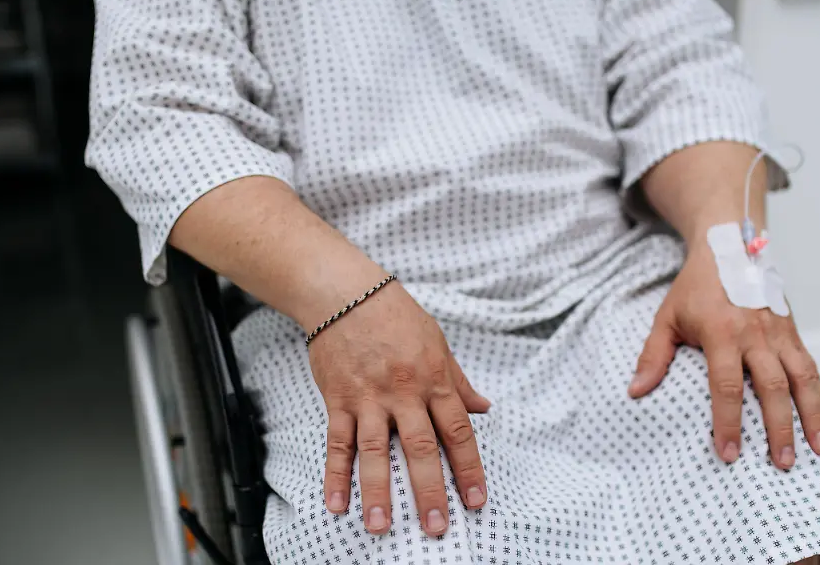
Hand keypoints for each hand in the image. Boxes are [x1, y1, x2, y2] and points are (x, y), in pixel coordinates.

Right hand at [308, 282, 490, 535]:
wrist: (347, 293)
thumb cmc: (395, 315)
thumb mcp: (437, 343)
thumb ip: (458, 381)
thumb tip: (484, 408)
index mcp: (434, 379)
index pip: (457, 432)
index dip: (468, 469)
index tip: (475, 501)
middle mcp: (404, 392)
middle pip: (420, 448)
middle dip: (429, 491)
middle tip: (435, 527)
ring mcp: (369, 397)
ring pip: (376, 451)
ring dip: (378, 491)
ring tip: (380, 526)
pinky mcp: (339, 399)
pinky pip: (337, 442)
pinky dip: (335, 474)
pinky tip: (337, 502)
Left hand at [628, 242, 819, 469]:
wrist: (728, 246)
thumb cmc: (694, 287)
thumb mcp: (666, 317)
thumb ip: (653, 356)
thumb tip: (635, 391)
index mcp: (721, 333)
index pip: (726, 385)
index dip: (727, 422)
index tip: (729, 453)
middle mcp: (755, 334)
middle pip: (772, 387)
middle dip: (778, 428)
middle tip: (780, 463)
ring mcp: (779, 332)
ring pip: (802, 378)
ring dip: (812, 416)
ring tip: (819, 449)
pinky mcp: (793, 331)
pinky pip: (811, 366)